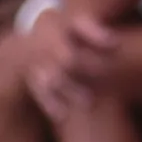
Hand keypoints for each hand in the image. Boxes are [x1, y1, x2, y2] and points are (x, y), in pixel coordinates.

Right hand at [19, 3, 118, 120]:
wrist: (23, 46)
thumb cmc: (64, 34)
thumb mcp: (76, 26)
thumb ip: (96, 33)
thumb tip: (118, 45)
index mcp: (63, 25)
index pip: (81, 27)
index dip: (99, 36)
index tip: (117, 44)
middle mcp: (49, 42)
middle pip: (68, 57)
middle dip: (87, 65)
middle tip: (105, 72)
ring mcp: (39, 61)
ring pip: (54, 78)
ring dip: (71, 90)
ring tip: (89, 102)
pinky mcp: (33, 79)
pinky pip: (39, 92)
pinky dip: (50, 104)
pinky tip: (62, 116)